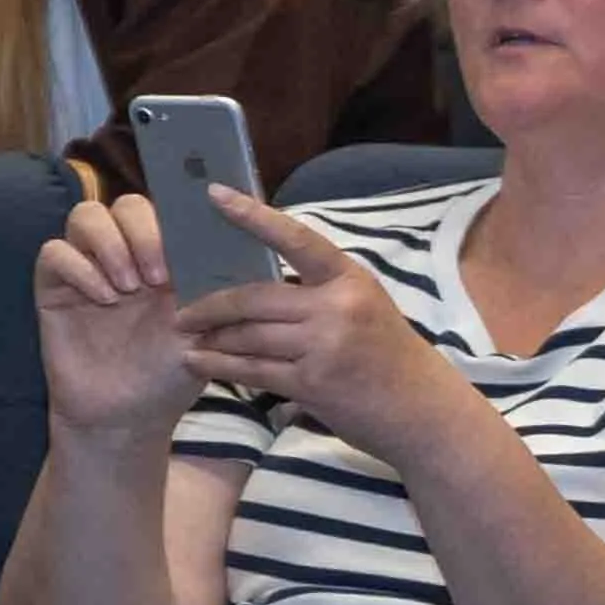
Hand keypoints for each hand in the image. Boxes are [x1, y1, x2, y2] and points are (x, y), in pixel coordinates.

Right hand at [35, 194, 206, 445]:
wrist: (128, 413)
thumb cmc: (171, 371)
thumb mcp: (207, 329)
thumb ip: (220, 290)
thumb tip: (244, 251)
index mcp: (169, 257)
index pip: (168, 208)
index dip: (179, 214)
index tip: (196, 242)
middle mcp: (128, 254)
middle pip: (126, 203)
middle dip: (144, 232)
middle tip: (158, 276)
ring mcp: (89, 267)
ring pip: (86, 216)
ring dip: (111, 244)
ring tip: (129, 287)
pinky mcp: (55, 287)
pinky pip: (54, 252)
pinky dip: (79, 268)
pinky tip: (102, 298)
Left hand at [168, 194, 469, 463]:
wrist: (422, 410)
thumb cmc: (387, 356)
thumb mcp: (362, 309)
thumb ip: (316, 293)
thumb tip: (252, 280)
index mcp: (350, 279)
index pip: (296, 238)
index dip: (253, 215)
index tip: (214, 194)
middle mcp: (338, 307)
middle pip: (255, 297)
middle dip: (209, 306)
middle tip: (182, 311)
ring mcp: (325, 346)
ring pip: (248, 335)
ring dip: (211, 339)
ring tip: (190, 340)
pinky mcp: (313, 383)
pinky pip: (252, 370)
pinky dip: (219, 366)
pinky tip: (200, 363)